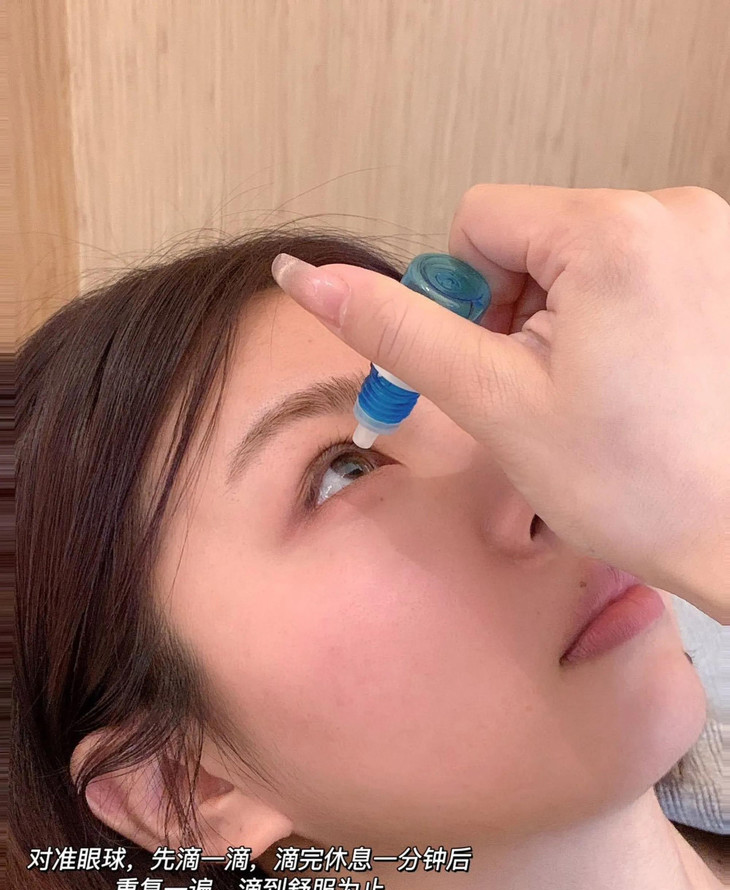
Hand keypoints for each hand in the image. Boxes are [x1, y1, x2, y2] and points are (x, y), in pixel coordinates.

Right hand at [271, 184, 729, 621]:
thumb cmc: (635, 484)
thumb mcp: (495, 403)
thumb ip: (397, 331)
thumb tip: (306, 275)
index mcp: (611, 230)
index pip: (478, 220)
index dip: (465, 299)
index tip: (496, 368)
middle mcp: (673, 212)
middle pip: (534, 237)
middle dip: (517, 312)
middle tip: (544, 392)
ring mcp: (712, 239)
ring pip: (582, 256)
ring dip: (564, 318)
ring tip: (596, 392)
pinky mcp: (728, 270)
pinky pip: (634, 270)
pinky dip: (614, 317)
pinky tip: (635, 381)